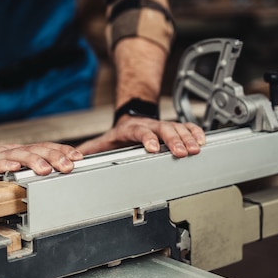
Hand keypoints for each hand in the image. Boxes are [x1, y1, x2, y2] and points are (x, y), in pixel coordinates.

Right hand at [0, 136, 83, 185]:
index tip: (78, 157)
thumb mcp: (5, 166)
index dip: (60, 151)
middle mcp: (7, 151)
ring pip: (16, 155)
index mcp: (15, 152)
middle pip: (34, 150)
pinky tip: (13, 168)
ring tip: (46, 169)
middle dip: (53, 157)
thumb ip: (22, 169)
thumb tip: (50, 174)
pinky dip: (3, 166)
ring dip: (33, 161)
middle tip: (69, 165)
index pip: (42, 147)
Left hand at [77, 116, 204, 156]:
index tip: (153, 147)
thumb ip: (90, 151)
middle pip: (163, 129)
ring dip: (188, 138)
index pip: (140, 132)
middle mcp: (148, 125)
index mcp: (130, 129)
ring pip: (177, 128)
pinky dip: (195, 132)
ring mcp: (161, 126)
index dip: (147, 138)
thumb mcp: (102, 142)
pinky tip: (202, 139)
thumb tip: (74, 160)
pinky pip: (186, 127)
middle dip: (174, 140)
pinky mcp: (172, 127)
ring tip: (196, 148)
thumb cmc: (118, 134)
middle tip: (182, 152)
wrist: (130, 118)